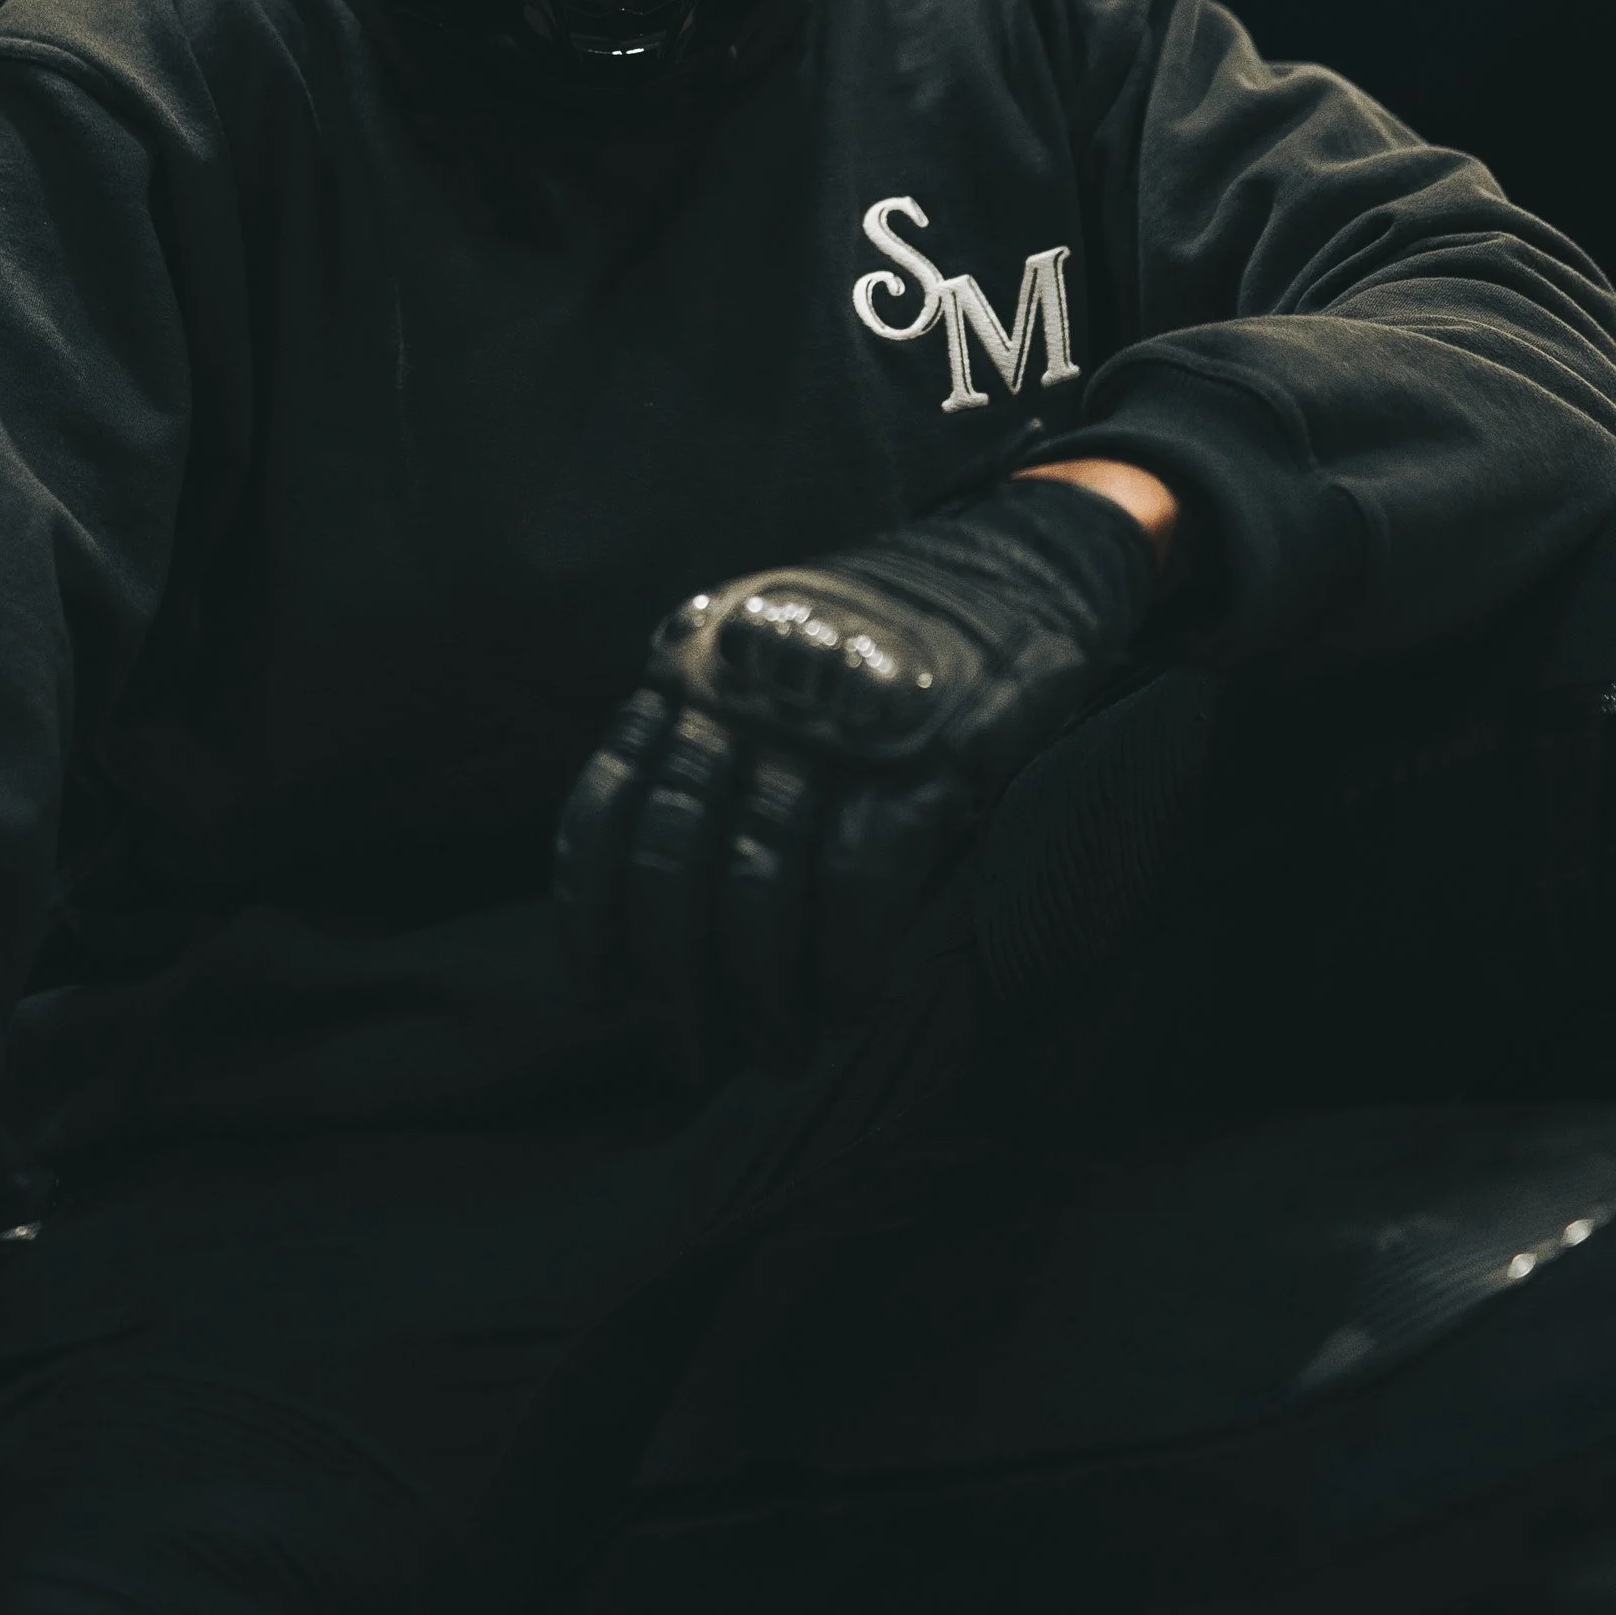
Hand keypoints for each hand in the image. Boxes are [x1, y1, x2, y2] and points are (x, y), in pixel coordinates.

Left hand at [554, 467, 1165, 1075]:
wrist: (1022, 557)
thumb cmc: (880, 635)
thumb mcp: (764, 651)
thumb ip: (706, 735)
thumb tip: (662, 906)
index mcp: (692, 662)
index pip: (610, 804)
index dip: (593, 915)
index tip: (601, 995)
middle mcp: (745, 687)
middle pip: (676, 861)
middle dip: (675, 981)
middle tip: (690, 1056)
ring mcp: (828, 720)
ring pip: (761, 887)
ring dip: (764, 996)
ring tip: (778, 1053)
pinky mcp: (919, 753)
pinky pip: (858, 885)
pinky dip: (845, 963)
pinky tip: (847, 1009)